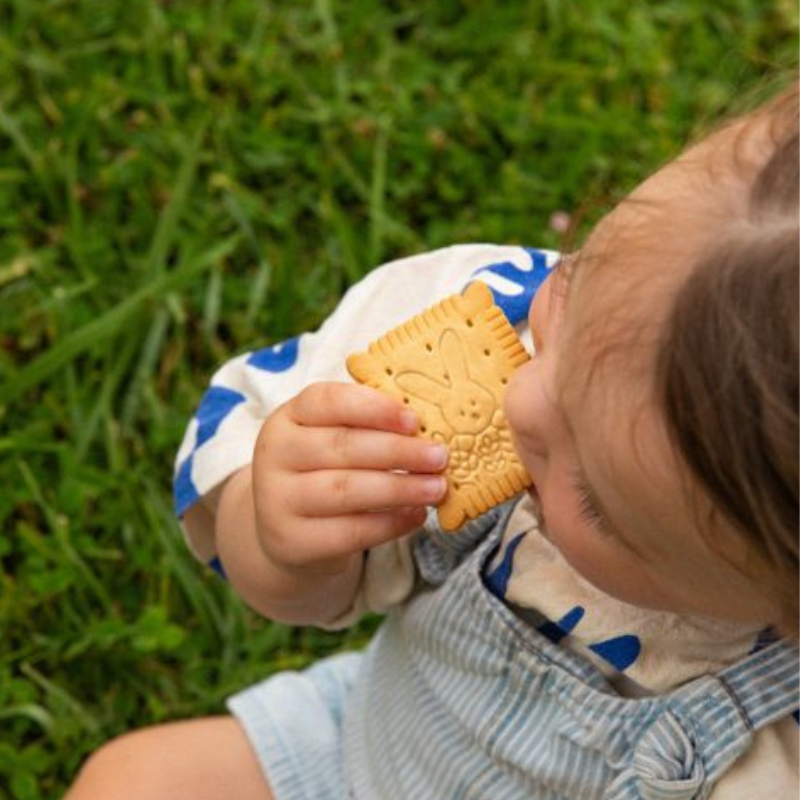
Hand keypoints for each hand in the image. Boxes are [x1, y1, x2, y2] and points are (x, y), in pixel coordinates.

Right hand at [252, 382, 447, 575]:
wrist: (286, 530)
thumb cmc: (324, 470)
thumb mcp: (331, 437)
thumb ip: (369, 425)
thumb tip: (430, 423)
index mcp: (289, 416)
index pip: (328, 401)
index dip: (374, 408)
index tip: (415, 420)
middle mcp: (275, 454)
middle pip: (342, 446)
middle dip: (398, 451)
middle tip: (439, 456)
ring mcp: (278, 500)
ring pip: (346, 490)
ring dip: (399, 488)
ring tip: (436, 488)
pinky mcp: (292, 541)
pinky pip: (349, 532)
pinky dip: (390, 523)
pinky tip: (416, 515)